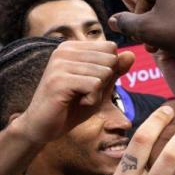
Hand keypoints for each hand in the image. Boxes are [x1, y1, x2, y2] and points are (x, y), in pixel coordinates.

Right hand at [10, 40, 133, 144]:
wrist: (43, 126)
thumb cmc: (71, 107)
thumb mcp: (99, 87)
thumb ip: (114, 70)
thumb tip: (131, 54)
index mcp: (72, 47)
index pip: (111, 48)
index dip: (109, 71)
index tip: (89, 84)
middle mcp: (63, 50)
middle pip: (110, 59)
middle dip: (104, 82)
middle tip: (84, 93)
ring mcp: (60, 64)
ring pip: (104, 72)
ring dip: (97, 93)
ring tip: (79, 99)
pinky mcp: (59, 80)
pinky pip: (95, 85)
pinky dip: (92, 100)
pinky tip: (78, 103)